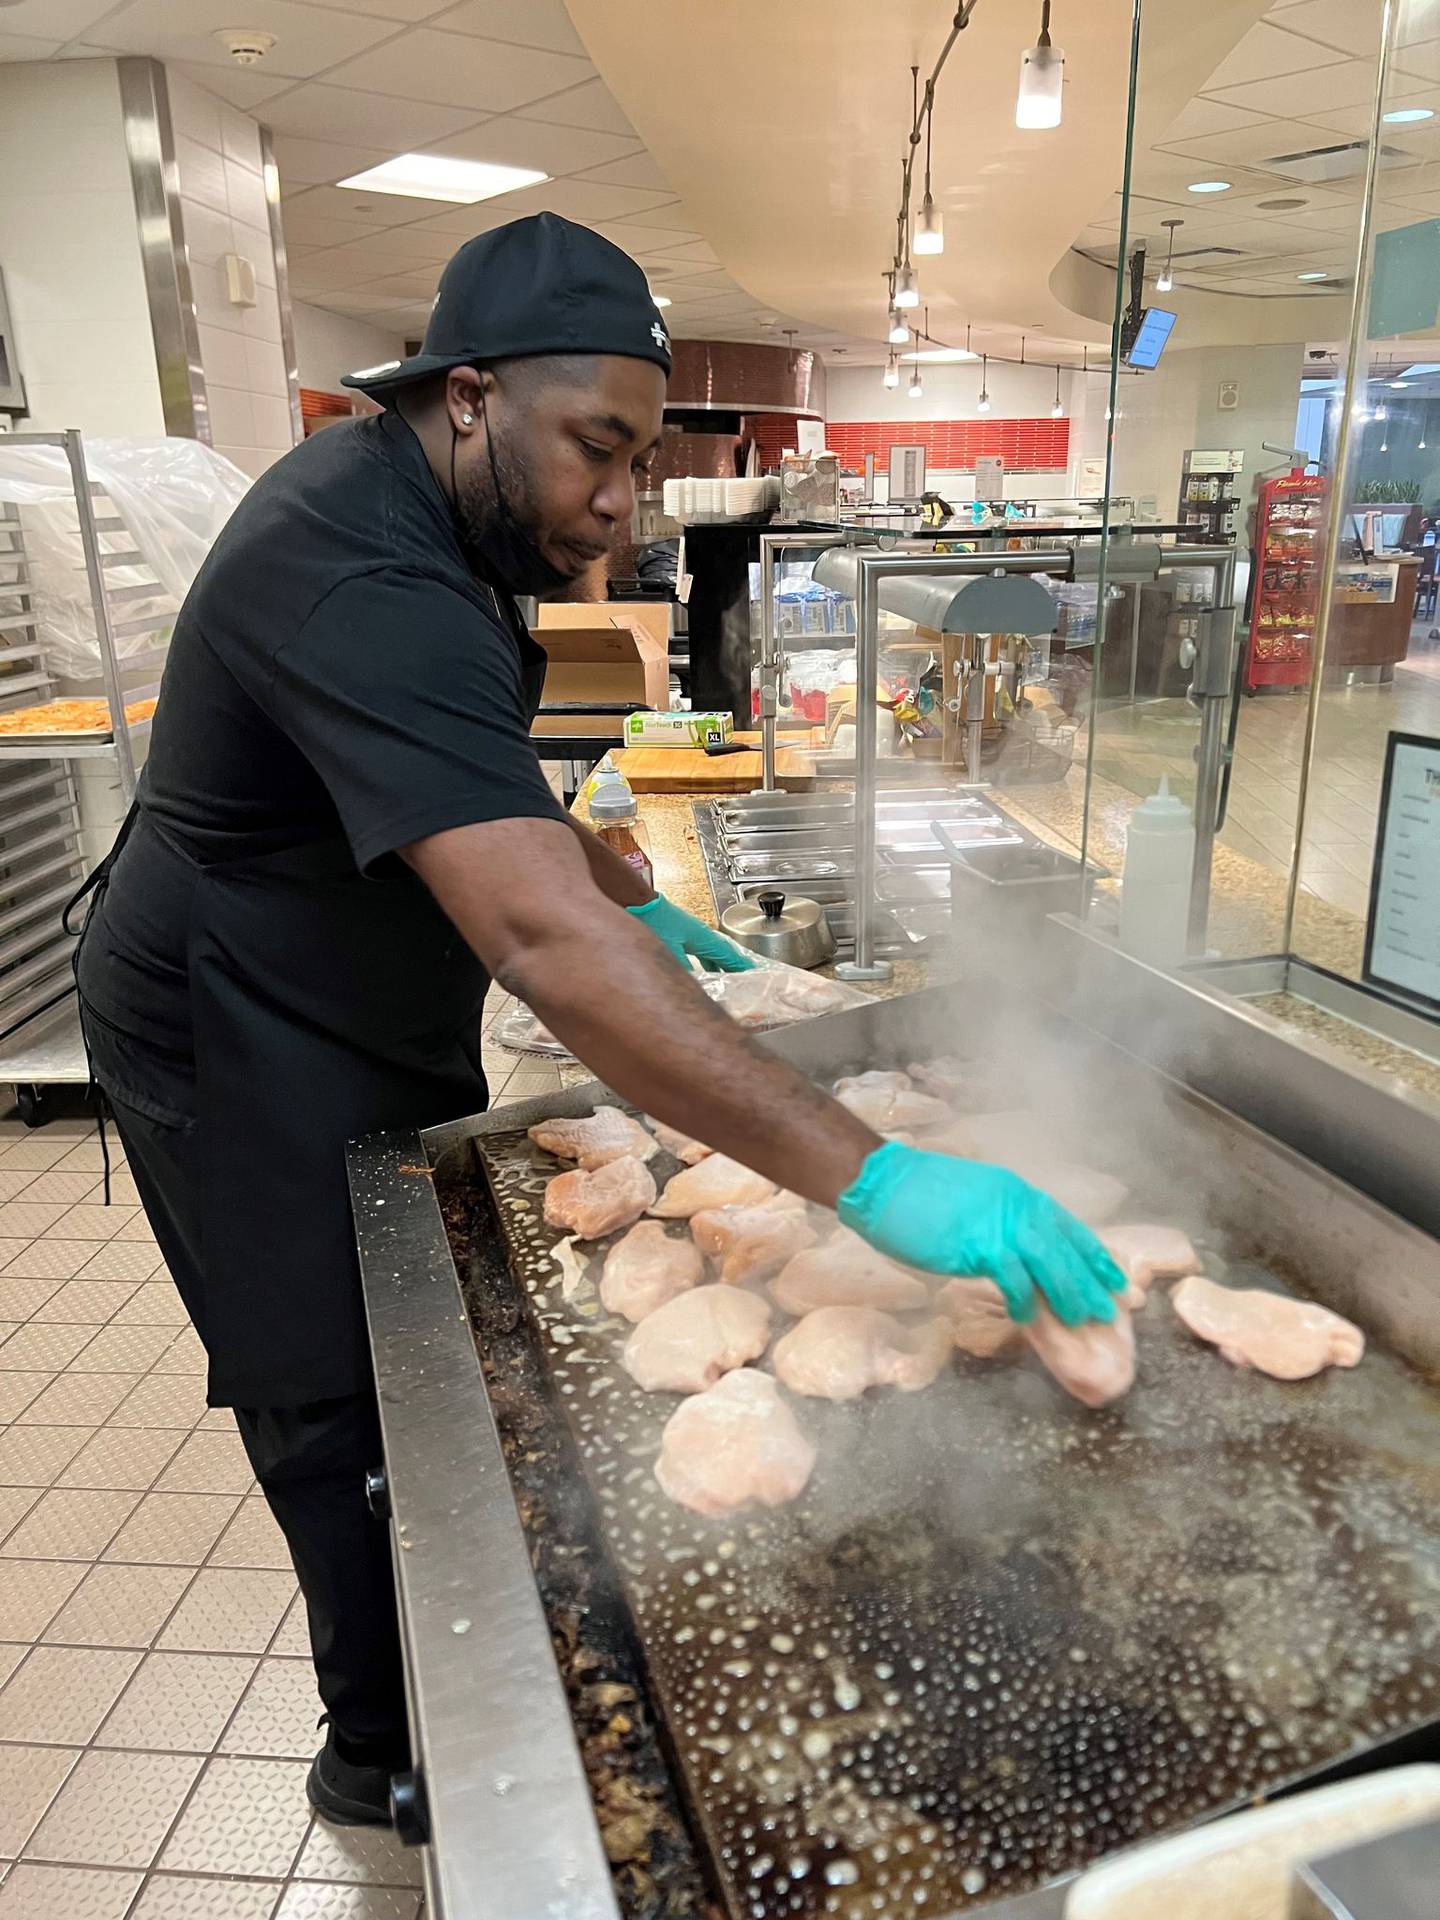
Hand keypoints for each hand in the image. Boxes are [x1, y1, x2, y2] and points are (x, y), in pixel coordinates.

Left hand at [627, 895, 755, 972]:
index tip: (756, 976)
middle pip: (725, 955)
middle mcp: (701, 935)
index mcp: (704, 937)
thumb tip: (693, 988)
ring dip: (721, 965)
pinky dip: (707, 962)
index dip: (743, 967)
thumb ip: (683, 970)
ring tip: (729, 979)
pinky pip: (701, 952)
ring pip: (713, 953)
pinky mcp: (680, 935)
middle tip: (747, 981)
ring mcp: (691, 934)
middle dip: (736, 968)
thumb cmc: (654, 919)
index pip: (730, 956)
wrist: (637, 902)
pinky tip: (703, 970)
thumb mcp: (670, 950)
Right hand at [838, 1141, 1126, 1326]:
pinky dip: (1022, 1299)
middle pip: (1064, 1246)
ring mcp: (998, 1223)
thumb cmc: (917, 1192)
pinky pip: (1011, 1277)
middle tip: (1112, 1308)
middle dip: (1090, 1279)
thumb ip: (998, 1221)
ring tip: (1084, 1320)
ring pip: (1048, 1262)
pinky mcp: (977, 1244)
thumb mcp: (972, 1198)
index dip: (1093, 1253)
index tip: (1115, 1275)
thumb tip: (1012, 1250)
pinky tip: (1027, 1317)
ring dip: (1068, 1293)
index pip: (1067, 1225)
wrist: (883, 1182)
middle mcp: (1015, 1204)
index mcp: (1016, 1193)